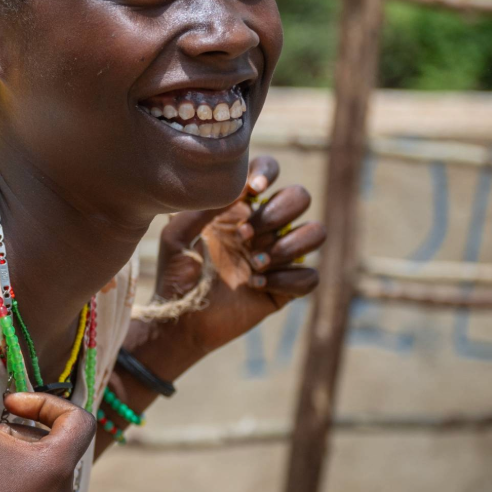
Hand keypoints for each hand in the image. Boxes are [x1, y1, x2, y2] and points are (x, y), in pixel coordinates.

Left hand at [155, 155, 326, 355]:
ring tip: (254, 263)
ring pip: (316, 231)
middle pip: (300, 196)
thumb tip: (236, 188)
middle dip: (276, 213)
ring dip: (288, 245)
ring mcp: (278, 256)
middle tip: (244, 235)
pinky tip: (256, 286)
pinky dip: (286, 280)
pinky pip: (311, 276)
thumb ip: (202, 207)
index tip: (253, 190)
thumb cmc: (175, 273)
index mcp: (238, 208)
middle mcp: (264, 227)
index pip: (268, 172)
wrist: (180, 319)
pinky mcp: (286, 287)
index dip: (268, 172)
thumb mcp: (177, 234)